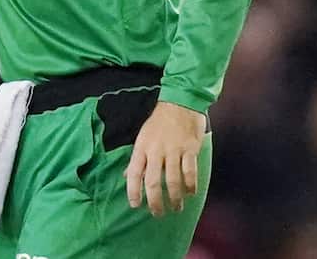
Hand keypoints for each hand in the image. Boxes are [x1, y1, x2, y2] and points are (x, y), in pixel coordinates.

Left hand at [124, 101, 205, 215]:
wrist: (179, 103)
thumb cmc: (159, 122)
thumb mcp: (142, 137)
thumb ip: (137, 158)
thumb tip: (126, 175)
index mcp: (141, 147)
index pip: (133, 173)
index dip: (133, 191)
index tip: (135, 205)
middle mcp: (155, 150)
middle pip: (153, 181)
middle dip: (155, 201)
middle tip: (158, 213)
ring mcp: (173, 150)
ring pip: (173, 180)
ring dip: (175, 197)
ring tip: (176, 207)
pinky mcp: (189, 149)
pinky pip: (190, 172)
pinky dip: (190, 186)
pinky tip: (190, 193)